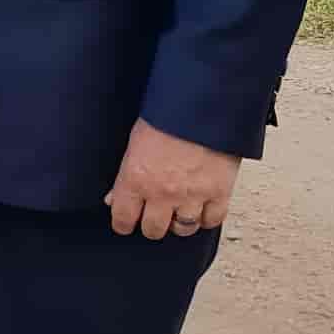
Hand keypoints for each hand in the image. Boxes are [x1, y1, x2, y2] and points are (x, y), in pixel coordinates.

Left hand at [105, 117, 240, 238]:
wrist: (201, 103)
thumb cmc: (165, 116)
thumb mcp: (134, 142)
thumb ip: (125, 176)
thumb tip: (114, 198)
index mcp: (135, 178)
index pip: (123, 219)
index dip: (122, 223)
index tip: (125, 222)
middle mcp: (162, 193)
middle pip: (153, 230)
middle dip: (151, 224)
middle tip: (153, 215)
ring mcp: (192, 196)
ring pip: (183, 229)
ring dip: (179, 222)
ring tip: (177, 211)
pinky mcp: (219, 194)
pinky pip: (211, 221)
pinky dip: (206, 217)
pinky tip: (201, 208)